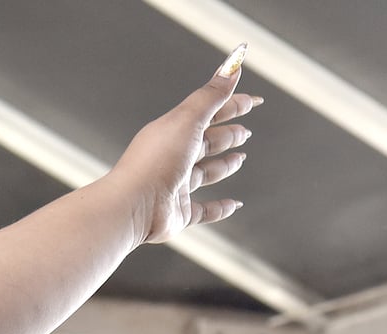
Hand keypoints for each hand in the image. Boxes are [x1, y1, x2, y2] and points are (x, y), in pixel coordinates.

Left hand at [108, 45, 261, 244]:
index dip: (231, 105)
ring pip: (204, 174)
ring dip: (223, 166)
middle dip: (227, 135)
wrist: (131, 206)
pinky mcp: (177, 214)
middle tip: (245, 133)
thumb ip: (211, 96)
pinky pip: (202, 211)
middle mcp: (171, 158)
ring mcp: (174, 187)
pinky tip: (234, 204)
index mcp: (171, 132)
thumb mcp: (187, 120)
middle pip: (205, 143)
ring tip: (240, 159)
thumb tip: (232, 66)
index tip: (255, 101)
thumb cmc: (155, 161)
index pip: (206, 113)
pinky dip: (219, 208)